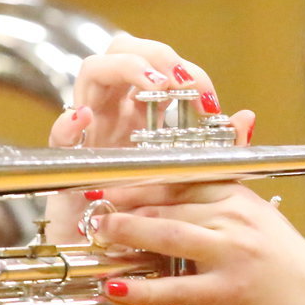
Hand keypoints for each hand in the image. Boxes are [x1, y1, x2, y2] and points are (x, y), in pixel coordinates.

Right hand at [42, 32, 253, 243]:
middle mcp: (115, 111)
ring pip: (92, 73)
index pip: (161, 66)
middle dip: (153, 55)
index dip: (187, 72)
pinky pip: (58, 134)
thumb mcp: (188, 176)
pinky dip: (69, 122)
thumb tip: (246, 117)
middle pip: (123, 51)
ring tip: (153, 87)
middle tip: (178, 82)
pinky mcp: (65, 163)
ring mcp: (90, 131)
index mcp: (143, 110)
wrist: (108, 253)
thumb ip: (218, 148)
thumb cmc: (147, 212)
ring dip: (124, 69)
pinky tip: (84, 118)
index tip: (208, 100)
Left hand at [92, 183, 304, 304]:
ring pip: (168, 235)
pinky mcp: (230, 291)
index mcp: (243, 198)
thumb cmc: (293, 274)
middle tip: (93, 206)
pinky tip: (115, 287)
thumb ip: (234, 196)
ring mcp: (235, 254)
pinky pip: (176, 287)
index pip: (184, 178)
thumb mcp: (267, 224)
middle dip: (126, 204)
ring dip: (127, 233)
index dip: (143, 178)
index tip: (111, 180)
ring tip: (98, 233)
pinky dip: (142, 287)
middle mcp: (238, 220)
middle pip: (170, 204)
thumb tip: (218, 153)